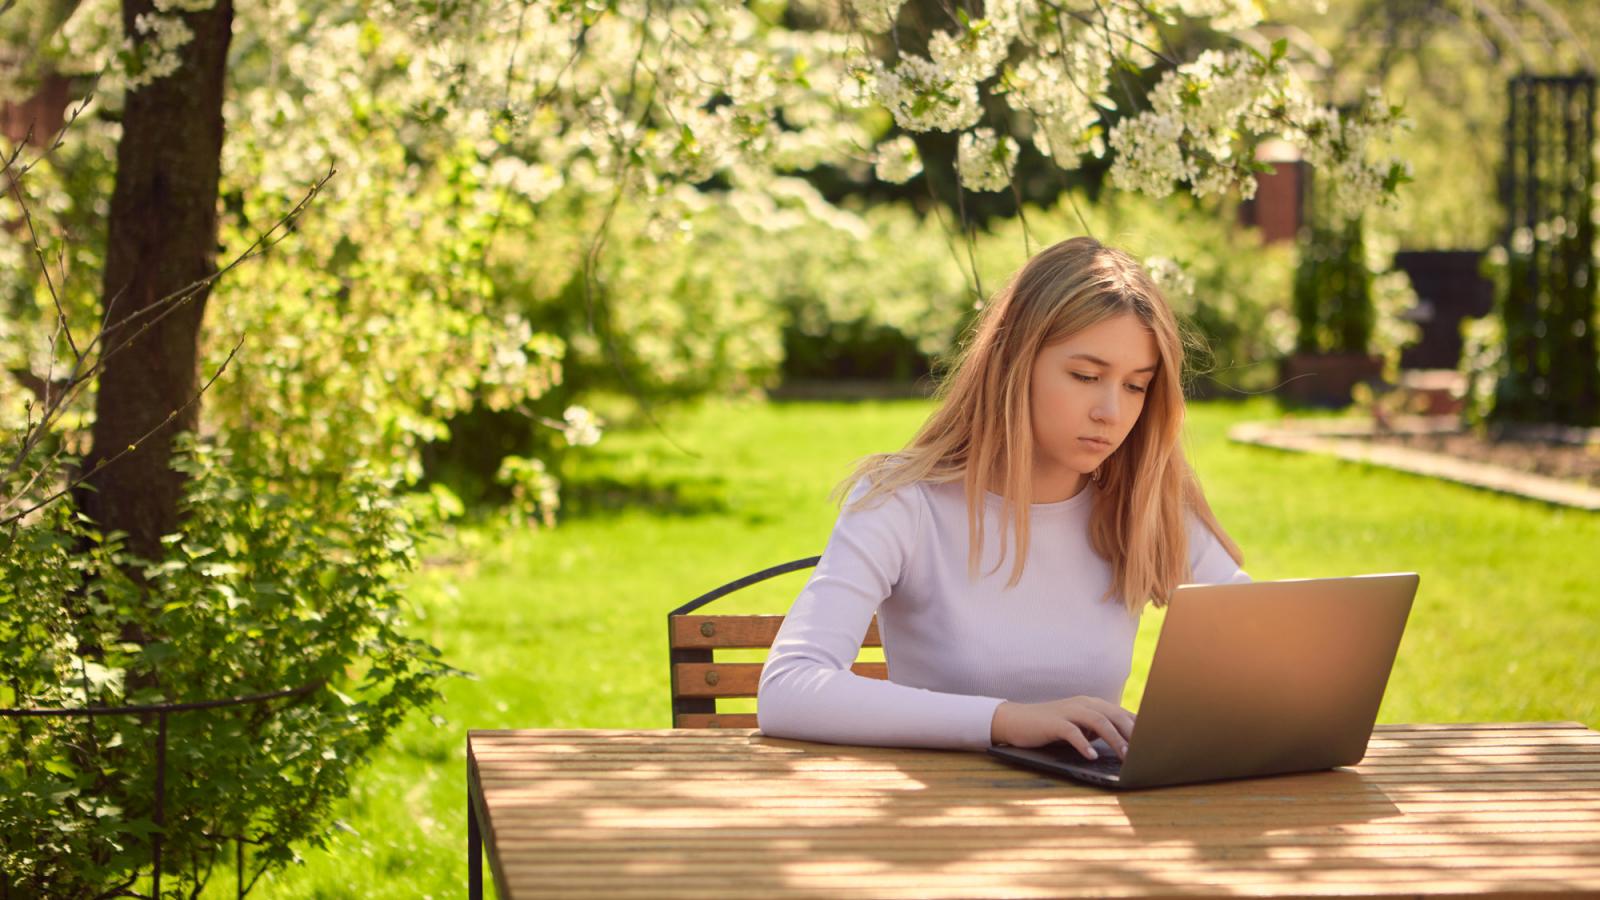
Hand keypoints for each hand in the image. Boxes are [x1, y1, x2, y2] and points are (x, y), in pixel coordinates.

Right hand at [990, 696, 1135, 759]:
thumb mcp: (1079, 728)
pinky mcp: (1053, 722)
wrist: (1016, 721)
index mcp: (1092, 705)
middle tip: (1146, 753)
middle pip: (1115, 716)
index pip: (1122, 714)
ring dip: (1115, 740)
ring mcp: (1069, 711)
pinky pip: (1072, 732)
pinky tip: (1091, 756)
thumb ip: (1098, 732)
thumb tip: (1126, 747)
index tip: (1154, 744)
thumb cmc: (1051, 728)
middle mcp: (1083, 704)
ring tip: (1125, 757)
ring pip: (1098, 722)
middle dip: (1133, 734)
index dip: (1140, 728)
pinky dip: (1084, 744)